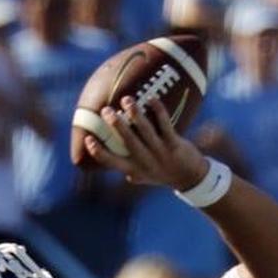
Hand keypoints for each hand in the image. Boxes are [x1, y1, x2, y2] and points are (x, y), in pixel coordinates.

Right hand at [83, 97, 208, 190]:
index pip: (112, 162)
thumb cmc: (162, 174)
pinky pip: (165, 124)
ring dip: (135, 114)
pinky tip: (151, 98)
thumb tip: (109, 161)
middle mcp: (146, 161)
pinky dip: (158, 110)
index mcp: (134, 169)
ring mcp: (160, 153)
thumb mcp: (143, 176)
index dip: (99, 152)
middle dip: (116, 126)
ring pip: (145, 131)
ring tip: (126, 99)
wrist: (190, 178)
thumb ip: (128, 170)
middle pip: (128, 142)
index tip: (88, 138)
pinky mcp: (174, 145)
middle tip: (106, 110)